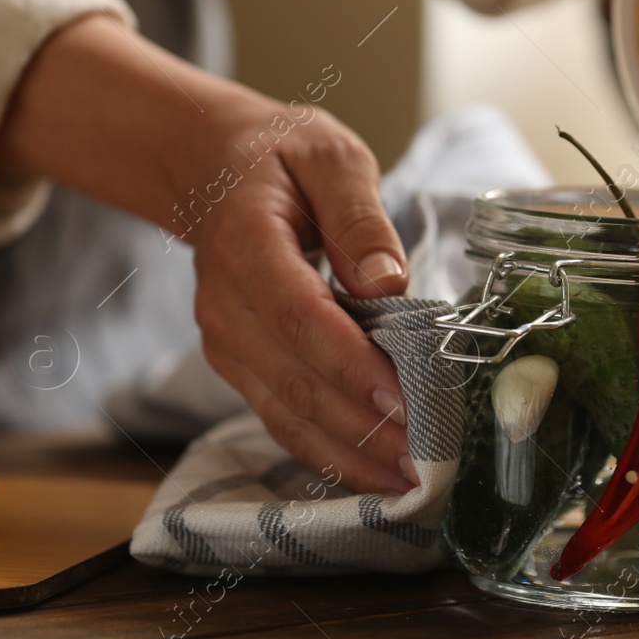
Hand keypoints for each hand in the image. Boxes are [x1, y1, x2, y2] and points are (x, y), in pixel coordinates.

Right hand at [0, 14, 415, 493]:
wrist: (208, 165)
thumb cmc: (280, 156)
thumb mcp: (329, 155)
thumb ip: (359, 215)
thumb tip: (387, 280)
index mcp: (246, 243)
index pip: (299, 317)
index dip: (351, 365)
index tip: (404, 401)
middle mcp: (224, 302)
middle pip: (295, 379)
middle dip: (364, 427)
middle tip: (429, 459)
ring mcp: (225, 339)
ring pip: (286, 411)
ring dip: (350, 453)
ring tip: (413, 482)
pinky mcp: (238, 362)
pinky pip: (280, 416)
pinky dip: (326, 451)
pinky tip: (374, 474)